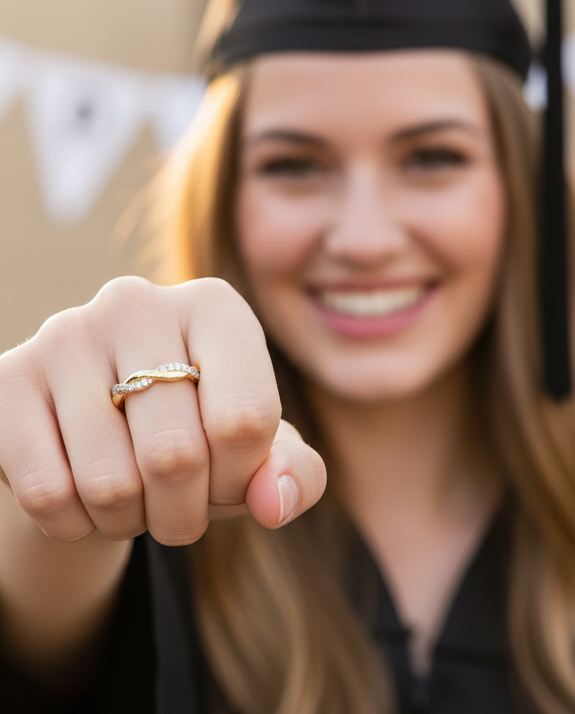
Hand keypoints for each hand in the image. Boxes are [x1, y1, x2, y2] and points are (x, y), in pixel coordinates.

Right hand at [0, 277, 325, 545]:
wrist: (101, 425)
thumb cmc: (197, 432)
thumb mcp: (259, 451)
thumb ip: (295, 474)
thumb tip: (275, 503)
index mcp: (214, 305)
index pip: (245, 421)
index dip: (240, 480)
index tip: (227, 478)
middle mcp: (137, 302)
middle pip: (177, 456)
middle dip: (184, 514)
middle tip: (176, 506)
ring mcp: (65, 334)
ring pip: (110, 484)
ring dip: (129, 522)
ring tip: (132, 496)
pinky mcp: (8, 379)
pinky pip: (47, 493)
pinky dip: (74, 523)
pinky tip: (81, 491)